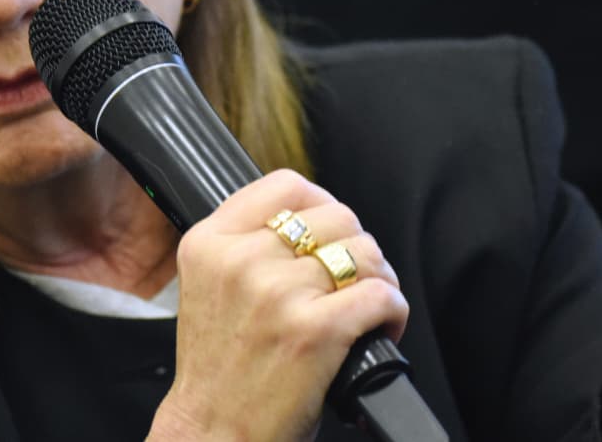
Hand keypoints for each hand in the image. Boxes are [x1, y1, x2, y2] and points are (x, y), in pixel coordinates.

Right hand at [148, 170, 407, 441]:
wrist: (212, 435)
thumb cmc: (219, 371)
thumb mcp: (208, 287)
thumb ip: (245, 244)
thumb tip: (311, 219)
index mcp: (210, 243)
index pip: (286, 185)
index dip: (321, 204)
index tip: (328, 233)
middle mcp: (242, 261)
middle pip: (336, 215)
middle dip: (355, 247)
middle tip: (351, 280)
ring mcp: (279, 294)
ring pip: (365, 253)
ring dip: (379, 278)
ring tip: (366, 304)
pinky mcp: (316, 330)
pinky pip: (382, 295)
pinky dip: (394, 312)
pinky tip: (381, 328)